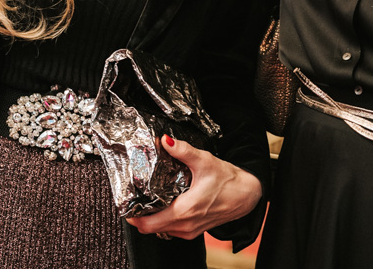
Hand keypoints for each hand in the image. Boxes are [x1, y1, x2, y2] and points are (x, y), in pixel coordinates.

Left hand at [127, 135, 263, 239]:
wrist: (247, 195)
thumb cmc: (229, 180)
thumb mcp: (204, 161)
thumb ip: (182, 151)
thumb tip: (165, 140)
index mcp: (184, 210)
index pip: (147, 223)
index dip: (132, 216)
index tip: (126, 203)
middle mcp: (185, 225)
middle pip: (150, 228)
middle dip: (138, 216)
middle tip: (133, 200)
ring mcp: (190, 231)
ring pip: (160, 231)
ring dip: (151, 220)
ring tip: (146, 201)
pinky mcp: (194, 231)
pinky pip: (171, 231)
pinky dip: (164, 221)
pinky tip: (165, 206)